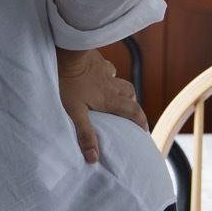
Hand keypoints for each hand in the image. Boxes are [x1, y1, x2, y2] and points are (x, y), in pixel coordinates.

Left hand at [57, 47, 148, 163]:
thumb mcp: (75, 112)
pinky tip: (97, 74)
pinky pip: (107, 67)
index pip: (132, 112)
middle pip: (130, 94)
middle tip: (130, 112)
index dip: (141, 121)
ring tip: (115, 94)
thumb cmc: (69, 83)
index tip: (145, 130)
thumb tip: (94, 158)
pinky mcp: (96, 59)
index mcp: (109, 99)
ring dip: (121, 89)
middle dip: (133, 104)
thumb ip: (85, 134)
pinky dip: (106, 73)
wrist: (66, 52)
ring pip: (120, 80)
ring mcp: (104, 70)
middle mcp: (111, 85)